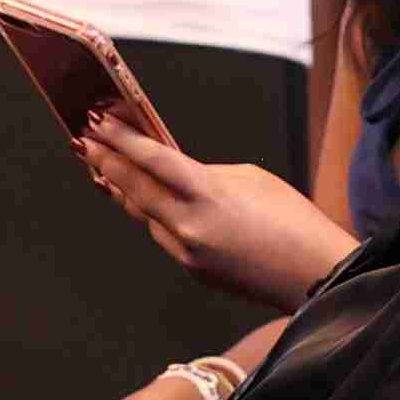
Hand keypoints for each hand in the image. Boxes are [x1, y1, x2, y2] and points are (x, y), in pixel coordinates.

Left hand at [81, 118, 352, 306]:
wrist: (315, 277)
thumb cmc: (294, 222)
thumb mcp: (251, 179)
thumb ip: (207, 175)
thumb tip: (177, 174)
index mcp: (207, 195)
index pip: (151, 160)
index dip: (120, 139)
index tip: (96, 122)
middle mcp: (189, 226)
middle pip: (134, 189)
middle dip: (105, 162)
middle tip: (83, 141)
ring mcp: (188, 253)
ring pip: (144, 215)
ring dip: (123, 190)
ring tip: (102, 167)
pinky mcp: (193, 270)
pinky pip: (164, 236)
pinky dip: (152, 215)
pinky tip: (144, 200)